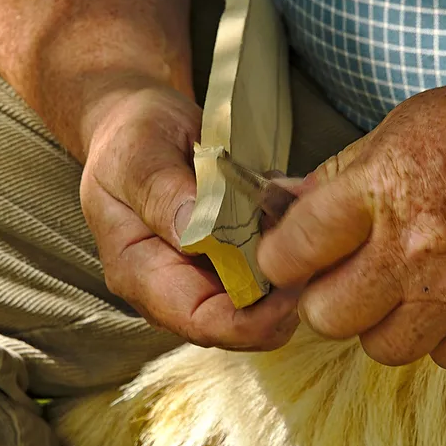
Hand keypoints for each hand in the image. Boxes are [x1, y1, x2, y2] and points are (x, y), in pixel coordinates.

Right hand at [78, 80, 300, 348]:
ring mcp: (202, 276)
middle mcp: (172, 287)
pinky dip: (288, 248)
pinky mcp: (228, 260)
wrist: (135, 123)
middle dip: (282, 298)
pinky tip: (296, 214)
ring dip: (291, 271)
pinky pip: (266, 270)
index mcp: (138, 272)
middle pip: (238, 322)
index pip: (199, 321)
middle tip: (315, 252)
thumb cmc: (130, 139)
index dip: (251, 321)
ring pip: (260, 300)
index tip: (292, 289)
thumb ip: (162, 193)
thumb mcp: (138, 155)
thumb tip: (197, 232)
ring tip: (305, 225)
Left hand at [256, 59, 445, 368]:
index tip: (291, 254)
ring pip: (382, 348)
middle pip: (327, 316)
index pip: (292, 251)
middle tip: (346, 273)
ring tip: (401, 288)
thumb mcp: (405, 124)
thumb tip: (285, 209)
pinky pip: (443, 358)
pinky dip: (438, 337)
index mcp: (384, 188)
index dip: (282, 256)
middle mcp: (416, 248)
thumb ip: (340, 176)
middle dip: (327, 297)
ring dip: (381, 323)